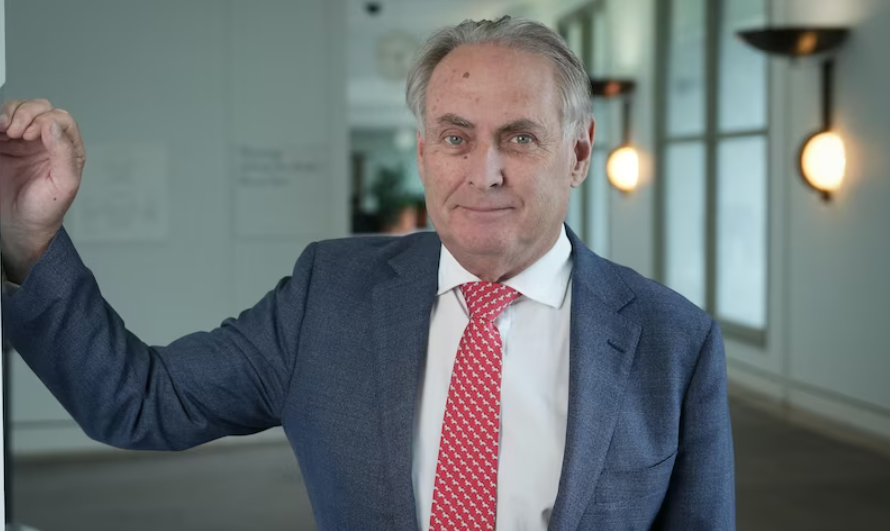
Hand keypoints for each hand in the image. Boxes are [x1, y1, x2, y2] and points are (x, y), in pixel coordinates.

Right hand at [0, 99, 84, 281]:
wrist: (19, 226)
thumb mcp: (64, 185)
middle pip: (40, 108)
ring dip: (11, 113)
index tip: (32, 135)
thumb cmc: (45, 210)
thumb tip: (54, 126)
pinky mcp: (4, 144)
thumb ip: (64, 154)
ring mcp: (24, 141)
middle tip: (17, 132)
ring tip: (6, 131)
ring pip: (20, 110)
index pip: (61, 119)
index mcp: (67, 149)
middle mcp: (47, 141)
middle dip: (27, 113)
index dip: (46, 121)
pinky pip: (0, 121)